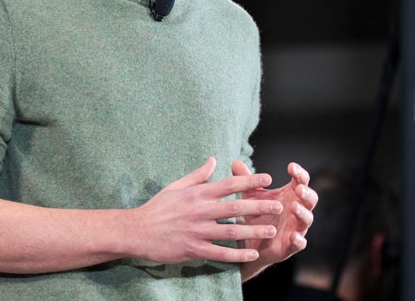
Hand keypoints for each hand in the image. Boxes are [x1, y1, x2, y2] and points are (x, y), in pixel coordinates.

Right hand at [123, 157, 283, 264]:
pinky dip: (237, 254)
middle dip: (258, 206)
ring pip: (230, 230)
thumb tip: (214, 159)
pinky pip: (219, 253)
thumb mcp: (176, 186)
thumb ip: (197, 175)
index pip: (228, 184)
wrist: (136, 231)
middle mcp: (199, 211)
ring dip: (252, 230)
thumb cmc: (157, 208)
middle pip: (234, 207)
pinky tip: (251, 253)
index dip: (249, 180)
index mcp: (197, 194)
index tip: (267, 178)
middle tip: (278, 206)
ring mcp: (197, 231)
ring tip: (271, 230)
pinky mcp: (193, 249)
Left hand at [231, 160, 316, 275]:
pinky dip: (299, 239)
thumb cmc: (257, 214)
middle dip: (306, 193)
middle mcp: (297, 210)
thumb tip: (235, 163)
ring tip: (294, 207)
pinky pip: (300, 242)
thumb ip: (247, 181)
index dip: (299, 173)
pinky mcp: (291, 245)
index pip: (301, 181)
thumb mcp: (251, 196)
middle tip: (299, 188)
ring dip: (303, 213)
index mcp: (291, 195)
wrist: (251, 242)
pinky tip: (294, 236)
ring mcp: (297, 227)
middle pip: (311, 199)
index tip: (290, 166)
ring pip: (307, 219)